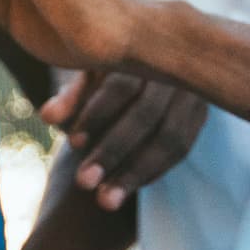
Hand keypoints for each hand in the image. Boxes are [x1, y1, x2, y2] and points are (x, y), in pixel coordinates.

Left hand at [43, 67, 204, 210]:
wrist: (154, 57)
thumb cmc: (109, 65)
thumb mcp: (88, 73)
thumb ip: (71, 96)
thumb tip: (48, 118)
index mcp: (143, 47)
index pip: (121, 85)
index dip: (96, 114)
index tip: (72, 143)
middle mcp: (174, 67)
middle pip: (147, 114)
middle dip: (114, 151)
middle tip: (83, 183)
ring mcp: (194, 90)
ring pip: (170, 138)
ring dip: (136, 172)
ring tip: (105, 201)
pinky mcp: (201, 112)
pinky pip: (182, 148)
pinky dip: (154, 171)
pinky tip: (128, 188)